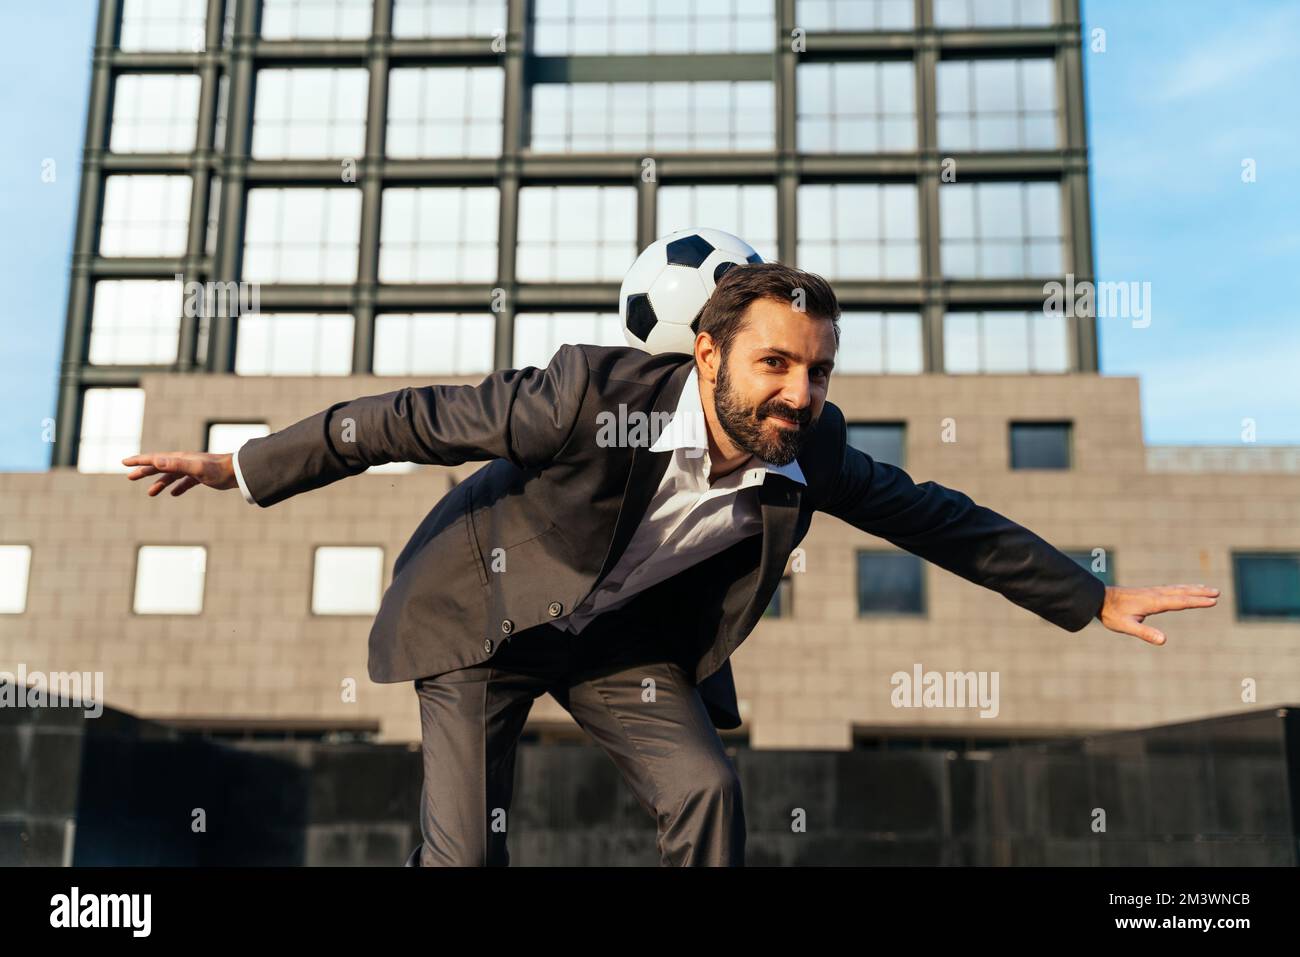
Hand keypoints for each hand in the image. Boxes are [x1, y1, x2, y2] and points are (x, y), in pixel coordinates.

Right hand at [122, 451, 238, 496]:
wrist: (238, 472)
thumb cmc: (218, 470)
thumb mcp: (195, 468)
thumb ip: (176, 464)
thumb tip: (156, 461)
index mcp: (179, 458)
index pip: (154, 458)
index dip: (139, 460)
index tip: (124, 462)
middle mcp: (184, 461)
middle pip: (160, 466)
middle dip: (144, 471)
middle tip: (130, 477)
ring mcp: (193, 469)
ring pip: (172, 476)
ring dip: (160, 483)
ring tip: (150, 493)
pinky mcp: (202, 477)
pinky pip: (186, 482)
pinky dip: (178, 487)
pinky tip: (175, 494)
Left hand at [1097, 584, 1219, 644]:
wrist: (1098, 599)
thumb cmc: (1111, 614)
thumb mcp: (1127, 627)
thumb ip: (1145, 633)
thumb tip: (1164, 640)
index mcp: (1154, 603)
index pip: (1180, 602)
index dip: (1197, 602)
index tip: (1213, 601)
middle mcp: (1155, 594)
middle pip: (1182, 593)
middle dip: (1200, 593)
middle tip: (1217, 593)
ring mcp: (1152, 592)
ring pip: (1177, 589)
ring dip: (1193, 589)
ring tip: (1208, 588)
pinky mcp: (1148, 592)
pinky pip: (1170, 589)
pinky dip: (1182, 588)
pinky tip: (1184, 589)